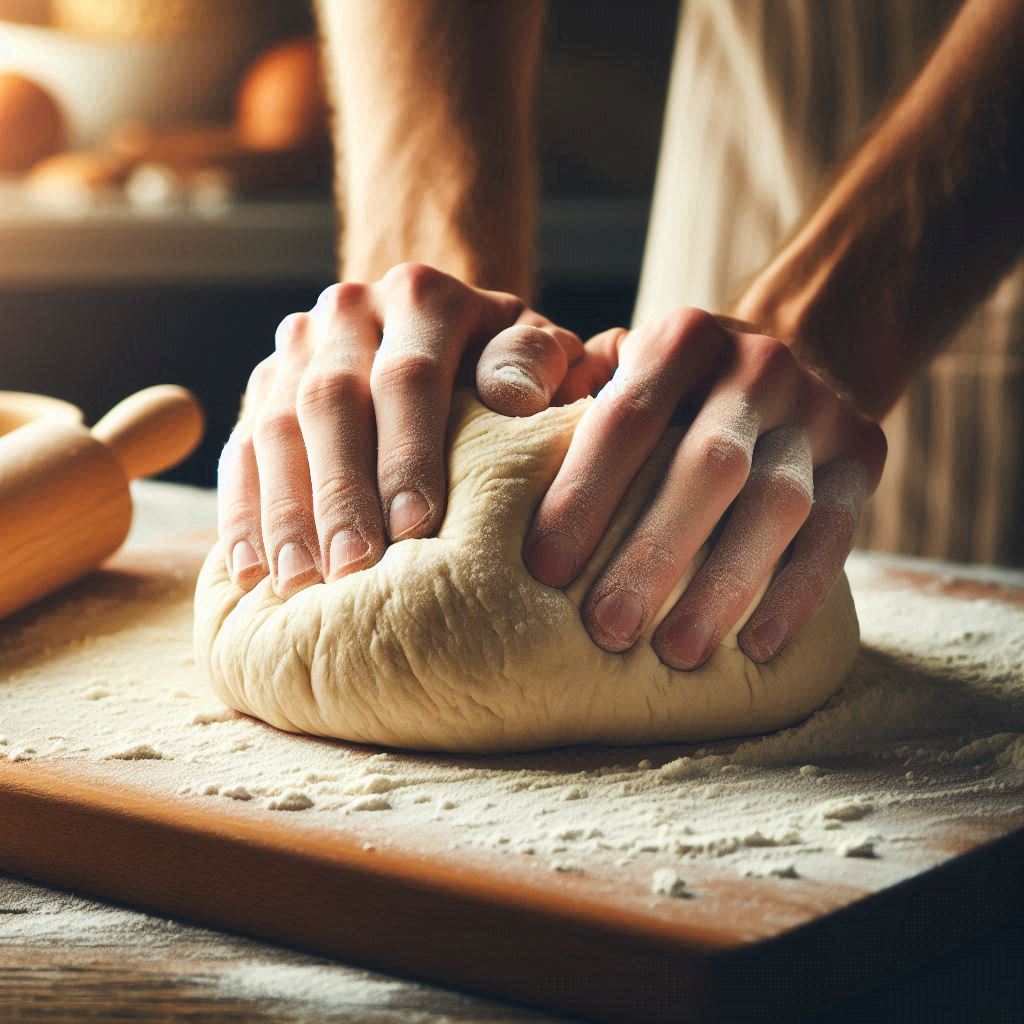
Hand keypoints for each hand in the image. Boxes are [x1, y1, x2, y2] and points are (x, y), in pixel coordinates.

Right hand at [218, 263, 585, 597]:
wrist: (452, 336)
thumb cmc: (507, 369)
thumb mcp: (540, 355)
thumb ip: (534, 365)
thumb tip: (511, 398)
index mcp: (421, 297)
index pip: (408, 377)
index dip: (408, 453)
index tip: (415, 526)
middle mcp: (350, 312)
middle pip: (331, 401)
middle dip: (340, 491)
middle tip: (352, 569)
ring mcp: (298, 347)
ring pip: (275, 426)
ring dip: (285, 509)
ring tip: (300, 580)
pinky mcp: (265, 386)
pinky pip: (241, 449)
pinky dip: (243, 512)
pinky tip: (252, 571)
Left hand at [523, 307, 886, 666]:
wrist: (779, 361)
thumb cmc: (663, 390)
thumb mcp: (612, 365)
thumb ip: (561, 388)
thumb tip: (498, 413)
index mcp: (683, 337)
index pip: (628, 417)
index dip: (585, 494)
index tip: (544, 569)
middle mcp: (758, 364)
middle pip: (708, 465)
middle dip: (654, 552)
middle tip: (606, 629)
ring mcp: (818, 409)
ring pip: (777, 504)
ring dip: (726, 585)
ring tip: (675, 653)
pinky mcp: (863, 454)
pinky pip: (836, 533)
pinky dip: (797, 594)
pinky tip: (755, 648)